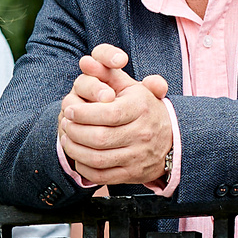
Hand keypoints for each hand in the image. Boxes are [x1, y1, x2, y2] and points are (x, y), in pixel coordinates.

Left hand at [58, 44, 174, 189]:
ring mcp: (137, 157)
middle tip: (65, 123)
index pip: (108, 113)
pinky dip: (84, 168)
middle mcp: (142, 134)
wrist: (172, 140)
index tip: (69, 109)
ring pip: (98, 159)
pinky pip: (101, 175)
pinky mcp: (132, 175)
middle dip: (75, 131)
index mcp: (142, 109)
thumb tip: (87, 61)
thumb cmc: (144, 109)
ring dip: (75, 150)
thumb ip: (109, 73)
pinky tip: (78, 156)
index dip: (83, 112)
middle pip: (100, 138)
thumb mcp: (132, 88)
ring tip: (67, 138)